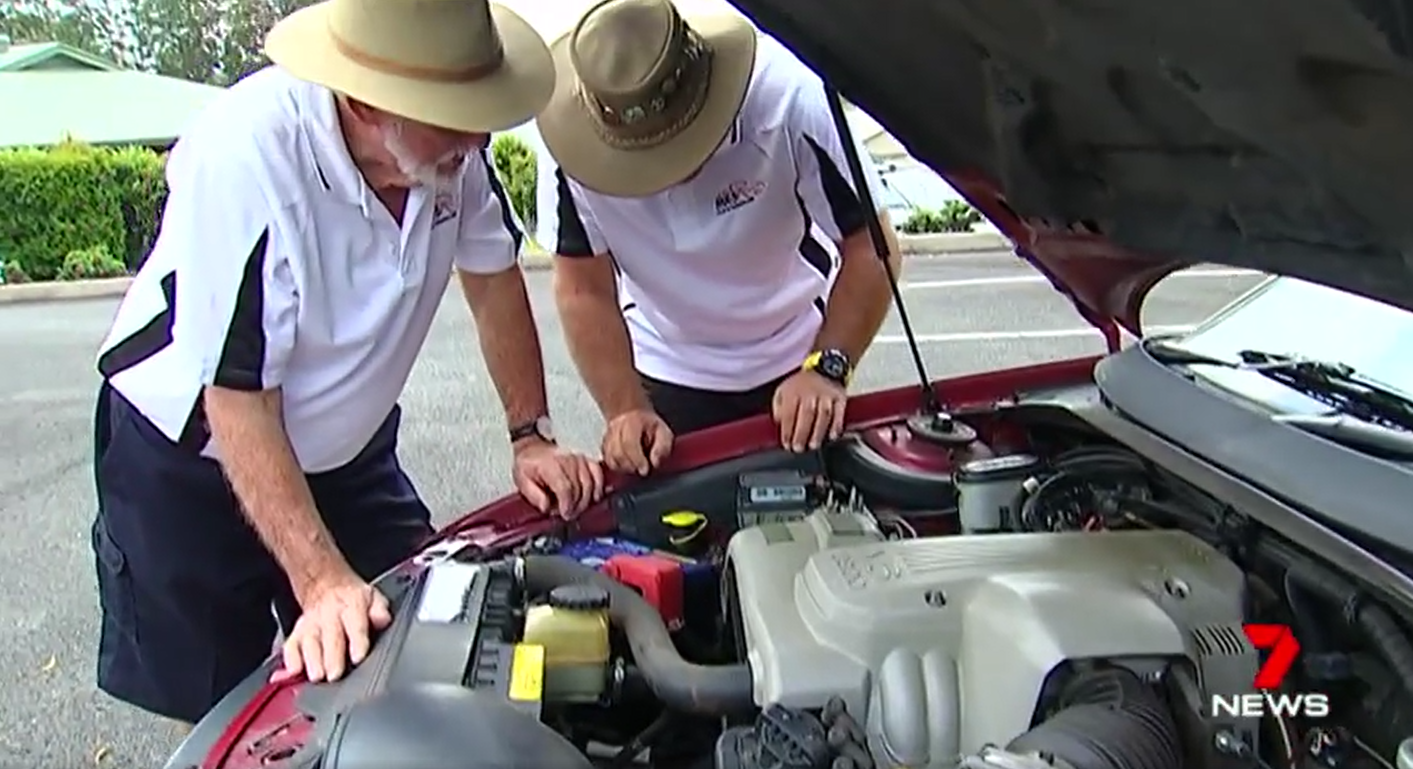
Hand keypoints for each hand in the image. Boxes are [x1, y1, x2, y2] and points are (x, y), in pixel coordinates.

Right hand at [272, 568, 389, 683]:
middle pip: (330, 637)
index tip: (358, 657)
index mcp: (351, 606)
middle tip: (334, 675)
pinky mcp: (296, 633)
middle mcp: (329, 616)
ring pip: (309, 642)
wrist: (324, 585)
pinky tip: (293, 671)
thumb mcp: (373, 597)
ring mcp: (311, 625)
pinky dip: (290, 659)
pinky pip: (290, 646)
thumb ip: (379, 610)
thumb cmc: (352, 599)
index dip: (357, 641)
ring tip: (316, 676)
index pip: (355, 624)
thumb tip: (382, 619)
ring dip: (312, 660)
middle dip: (332, 657)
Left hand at [513, 438, 605, 518]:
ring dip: (586, 500)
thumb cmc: (528, 464)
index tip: (565, 514)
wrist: (533, 448)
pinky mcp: (585, 459)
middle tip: (569, 515)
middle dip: (575, 505)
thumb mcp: (522, 481)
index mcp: (550, 465)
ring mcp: (578, 459)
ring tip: (577, 509)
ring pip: (590, 483)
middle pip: (579, 487)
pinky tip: (594, 496)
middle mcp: (566, 460)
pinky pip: (597, 473)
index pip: (565, 487)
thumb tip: (546, 506)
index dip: (567, 504)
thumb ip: (533, 496)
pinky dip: (598, 486)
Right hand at [601, 408, 673, 475]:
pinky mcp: (604, 445)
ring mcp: (608, 436)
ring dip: (623, 467)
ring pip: (610, 458)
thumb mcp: (664, 432)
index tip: (645, 469)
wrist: (633, 415)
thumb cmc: (649, 425)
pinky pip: (607, 460)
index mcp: (632, 422)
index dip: (637, 459)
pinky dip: (616, 466)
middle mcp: (616, 427)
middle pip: (617, 452)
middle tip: (641, 469)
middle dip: (631, 466)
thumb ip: (662, 447)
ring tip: (635, 467)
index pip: (629, 443)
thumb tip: (655, 461)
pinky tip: (626, 465)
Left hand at [772, 370, 846, 451]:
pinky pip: (839, 412)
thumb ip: (778, 407)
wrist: (824, 369)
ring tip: (814, 445)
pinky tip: (832, 436)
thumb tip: (780, 423)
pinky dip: (836, 425)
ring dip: (818, 432)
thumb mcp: (783, 391)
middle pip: (807, 414)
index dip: (787, 430)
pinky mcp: (840, 397)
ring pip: (823, 414)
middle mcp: (810, 392)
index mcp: (793, 391)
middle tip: (799, 448)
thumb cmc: (801, 385)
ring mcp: (826, 394)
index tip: (786, 443)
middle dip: (802, 434)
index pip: (789, 413)